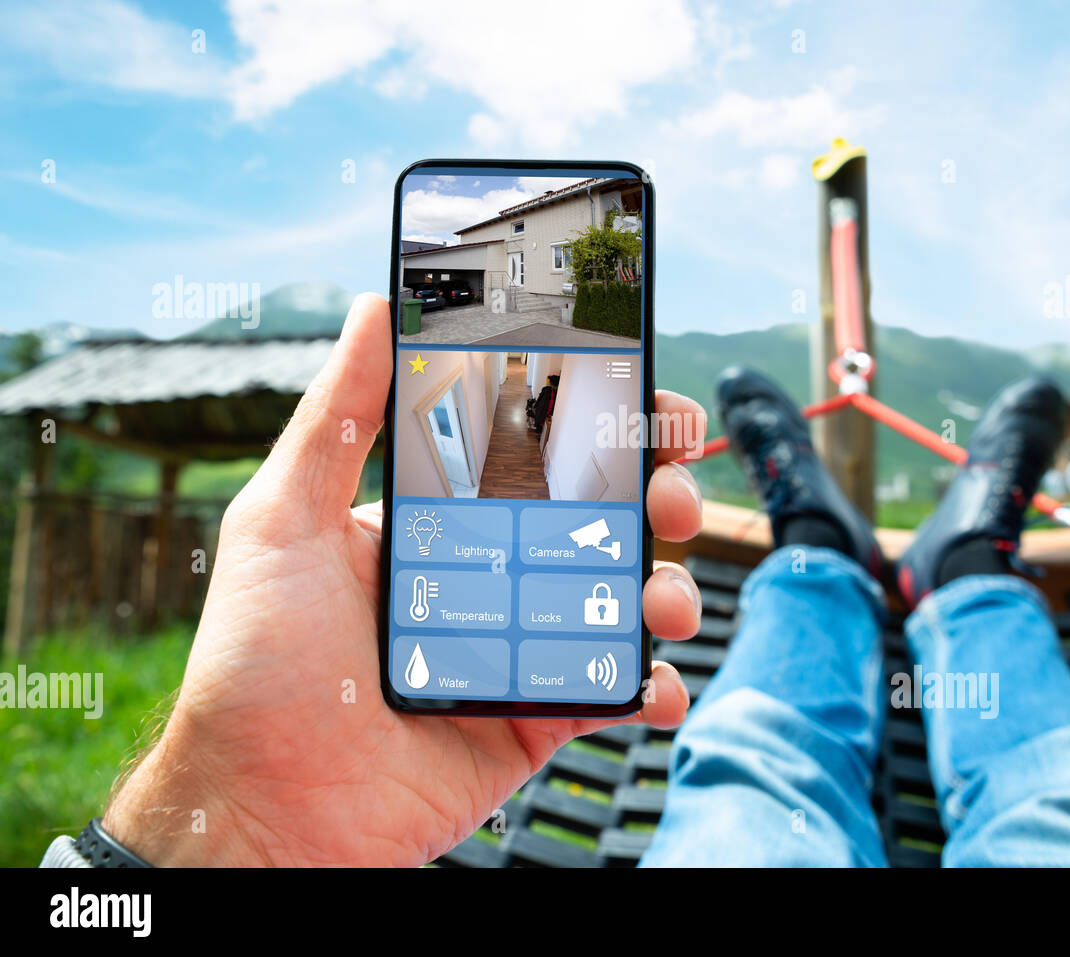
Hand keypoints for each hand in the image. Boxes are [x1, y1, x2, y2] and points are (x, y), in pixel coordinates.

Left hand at [103, 293, 705, 866]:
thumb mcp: (280, 523)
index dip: (598, 421)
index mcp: (440, 521)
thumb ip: (336, 417)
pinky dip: (653, 685)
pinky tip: (651, 681)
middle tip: (668, 496)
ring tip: (662, 599)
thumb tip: (376, 308)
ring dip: (667, 587)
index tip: (645, 397)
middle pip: (599, 519)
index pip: (535, 452)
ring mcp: (521, 646)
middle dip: (655, 495)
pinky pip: (615, 691)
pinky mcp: (537, 717)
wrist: (264, 812)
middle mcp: (492, 575)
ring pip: (623, 599)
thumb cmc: (255, 666)